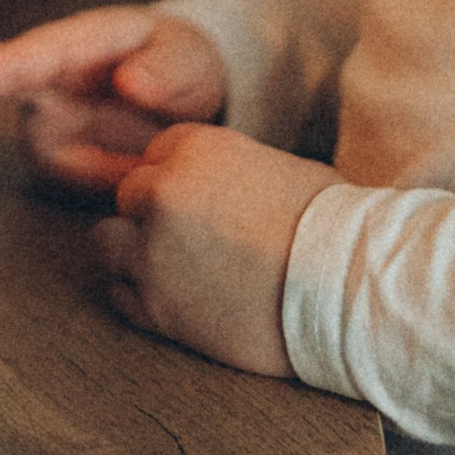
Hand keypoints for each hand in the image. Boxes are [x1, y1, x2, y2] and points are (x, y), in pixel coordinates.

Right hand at [0, 4, 227, 196]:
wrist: (189, 95)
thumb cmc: (186, 61)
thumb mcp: (191, 59)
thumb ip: (168, 70)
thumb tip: (130, 84)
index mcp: (74, 41)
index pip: (18, 57)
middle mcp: (43, 72)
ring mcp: (40, 112)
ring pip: (30, 146)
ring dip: (86, 166)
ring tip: (145, 156)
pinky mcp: (50, 147)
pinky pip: (60, 176)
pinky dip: (96, 180)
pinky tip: (127, 168)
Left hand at [89, 123, 335, 375]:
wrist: (347, 292)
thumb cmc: (331, 228)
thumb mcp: (279, 169)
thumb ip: (228, 171)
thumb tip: (220, 184)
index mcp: (195, 147)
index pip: (155, 154)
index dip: (179, 181)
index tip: (204, 206)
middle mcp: (162, 192)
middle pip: (129, 196)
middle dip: (153, 216)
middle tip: (194, 242)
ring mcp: (153, 252)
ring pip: (107, 243)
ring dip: (132, 254)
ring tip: (176, 272)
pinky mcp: (156, 307)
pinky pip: (117, 294)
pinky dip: (137, 297)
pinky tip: (177, 300)